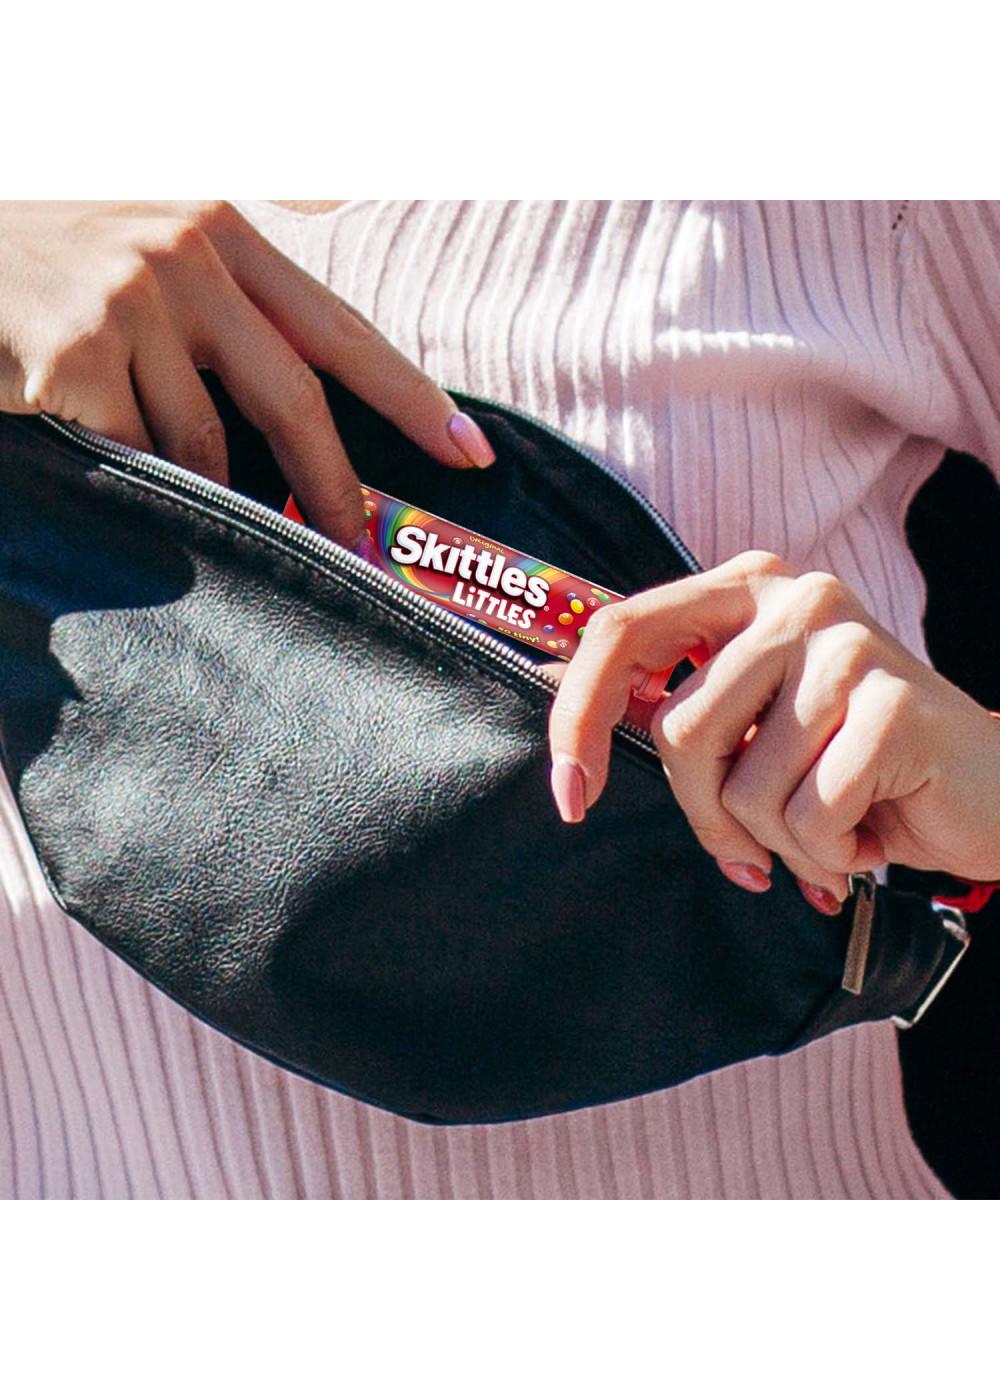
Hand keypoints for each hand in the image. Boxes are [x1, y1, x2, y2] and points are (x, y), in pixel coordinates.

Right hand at [0, 201, 494, 548]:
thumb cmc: (64, 242)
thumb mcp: (161, 219)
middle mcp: (186, 260)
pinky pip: (137, 454)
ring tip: (200, 496)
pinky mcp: (73, 356)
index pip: (342, 329)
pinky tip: (117, 460)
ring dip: (214, 489)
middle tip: (360, 545)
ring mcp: (128, 307)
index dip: (412, 397)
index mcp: (226, 232)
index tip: (471, 452)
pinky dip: (142, 477)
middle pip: (294, 399)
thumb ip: (245, 257)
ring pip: (205, 443)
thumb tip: (335, 237)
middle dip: (334, 487)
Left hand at [546, 549, 999, 914]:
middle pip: (678, 732)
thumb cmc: (851, 765)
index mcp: (745, 587)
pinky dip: (831, 855)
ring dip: (778, 844)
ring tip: (830, 831)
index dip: (578, 719)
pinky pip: (808, 817)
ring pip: (743, 787)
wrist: (987, 791)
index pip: (621, 633)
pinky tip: (871, 832)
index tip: (570, 796)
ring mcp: (848, 643)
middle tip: (754, 850)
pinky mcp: (895, 703)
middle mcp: (794, 596)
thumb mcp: (752, 727)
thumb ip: (675, 708)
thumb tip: (557, 702)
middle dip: (707, 818)